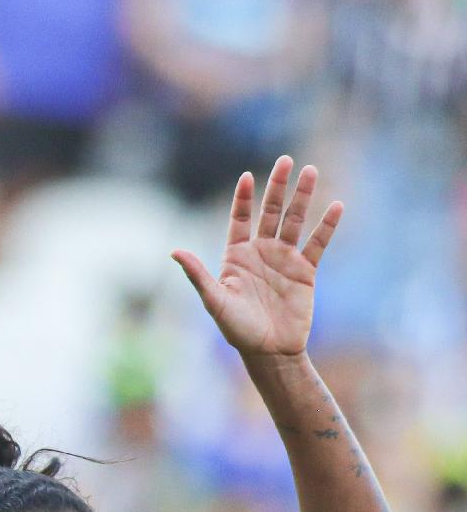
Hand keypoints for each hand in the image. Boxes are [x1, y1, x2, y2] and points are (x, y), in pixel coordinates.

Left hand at [173, 157, 341, 357]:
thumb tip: (174, 251)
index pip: (240, 219)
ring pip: (295, 221)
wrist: (269, 351)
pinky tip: (336, 206)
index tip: (247, 176)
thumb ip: (198, 275)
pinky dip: (326, 226)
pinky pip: (317, 244)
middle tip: (285, 160)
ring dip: (303, 197)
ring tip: (311, 171)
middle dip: (277, 186)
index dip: (243, 198)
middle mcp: (261, 252)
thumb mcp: (214, 301)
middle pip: (270, 212)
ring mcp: (284, 259)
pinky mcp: (306, 271)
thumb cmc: (237, 329)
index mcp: (236, 256)